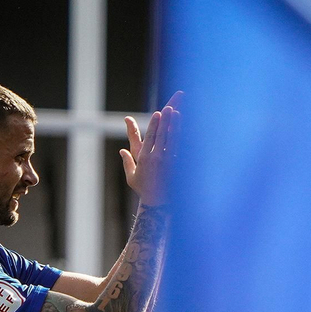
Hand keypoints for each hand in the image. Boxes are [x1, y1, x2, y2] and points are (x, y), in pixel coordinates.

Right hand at [122, 91, 180, 206]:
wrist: (158, 203)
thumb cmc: (144, 190)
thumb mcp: (132, 176)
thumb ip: (127, 162)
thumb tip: (121, 151)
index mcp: (145, 159)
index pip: (150, 137)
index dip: (154, 124)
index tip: (157, 114)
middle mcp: (157, 158)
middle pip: (163, 135)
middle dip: (166, 121)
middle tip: (169, 108)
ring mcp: (169, 162)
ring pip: (173, 141)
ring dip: (176, 126)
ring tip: (179, 114)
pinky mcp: (178, 167)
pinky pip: (182, 150)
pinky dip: (184, 139)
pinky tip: (189, 130)